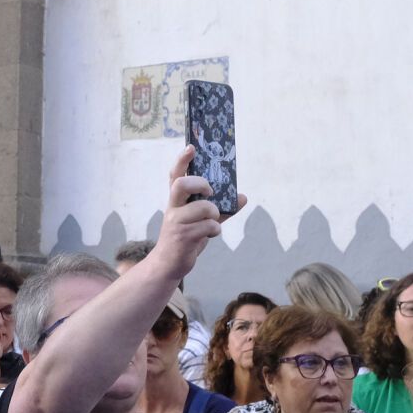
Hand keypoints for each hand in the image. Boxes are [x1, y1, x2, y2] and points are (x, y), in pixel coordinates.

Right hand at [148, 147, 240, 283]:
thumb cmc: (185, 238)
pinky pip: (208, 226)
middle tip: (210, 191)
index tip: (191, 148)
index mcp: (176, 201)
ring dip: (214, 214)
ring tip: (213, 222)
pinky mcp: (183, 236)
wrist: (169, 264)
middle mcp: (173, 208)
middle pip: (181, 185)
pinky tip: (209, 235)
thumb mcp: (202, 221)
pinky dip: (214, 230)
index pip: (175, 175)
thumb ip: (222, 209)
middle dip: (199, 184)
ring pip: (203, 208)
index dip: (182, 160)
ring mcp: (176, 222)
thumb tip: (243, 197)